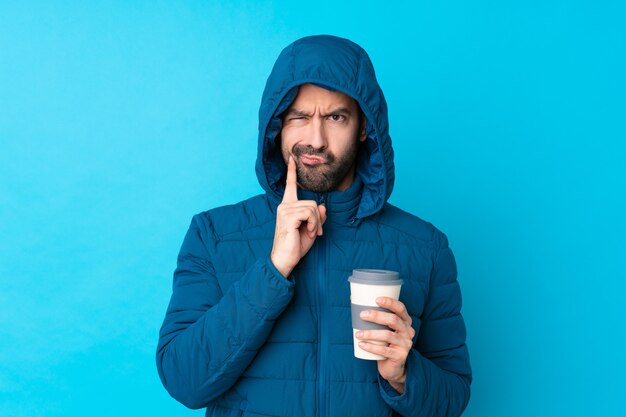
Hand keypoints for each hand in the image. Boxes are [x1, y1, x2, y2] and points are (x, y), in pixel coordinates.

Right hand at [270, 156, 326, 276]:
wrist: (285, 259)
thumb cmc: (296, 245)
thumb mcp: (312, 228)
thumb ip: (317, 217)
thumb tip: (323, 207)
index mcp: (287, 206)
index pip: (290, 186)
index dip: (291, 172)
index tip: (292, 158)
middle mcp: (284, 205)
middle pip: (312, 202)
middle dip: (318, 218)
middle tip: (315, 232)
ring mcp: (285, 210)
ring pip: (312, 207)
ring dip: (316, 223)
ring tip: (310, 233)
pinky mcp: (288, 216)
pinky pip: (310, 213)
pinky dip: (314, 224)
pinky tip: (308, 233)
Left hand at [356, 297, 414, 393]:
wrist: (392, 366)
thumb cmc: (385, 342)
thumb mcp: (382, 328)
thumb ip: (373, 315)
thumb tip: (353, 298)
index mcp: (405, 321)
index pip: (400, 308)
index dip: (390, 302)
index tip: (376, 299)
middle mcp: (408, 331)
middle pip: (393, 320)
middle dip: (376, 316)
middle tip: (362, 315)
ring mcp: (405, 344)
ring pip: (387, 335)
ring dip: (370, 333)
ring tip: (358, 333)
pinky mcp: (400, 356)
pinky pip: (384, 351)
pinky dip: (371, 347)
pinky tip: (361, 344)